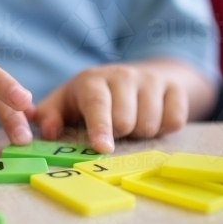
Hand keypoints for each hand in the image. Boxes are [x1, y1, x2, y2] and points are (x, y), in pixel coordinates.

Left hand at [33, 62, 200, 152]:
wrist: (135, 76)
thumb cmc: (92, 97)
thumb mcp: (66, 103)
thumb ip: (50, 116)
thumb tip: (47, 131)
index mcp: (92, 80)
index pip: (97, 104)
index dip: (100, 128)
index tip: (102, 148)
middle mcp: (123, 75)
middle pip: (126, 120)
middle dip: (120, 135)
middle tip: (116, 130)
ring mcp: (151, 80)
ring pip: (150, 123)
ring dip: (141, 133)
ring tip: (132, 124)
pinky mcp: (175, 88)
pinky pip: (175, 121)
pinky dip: (164, 129)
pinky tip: (152, 120)